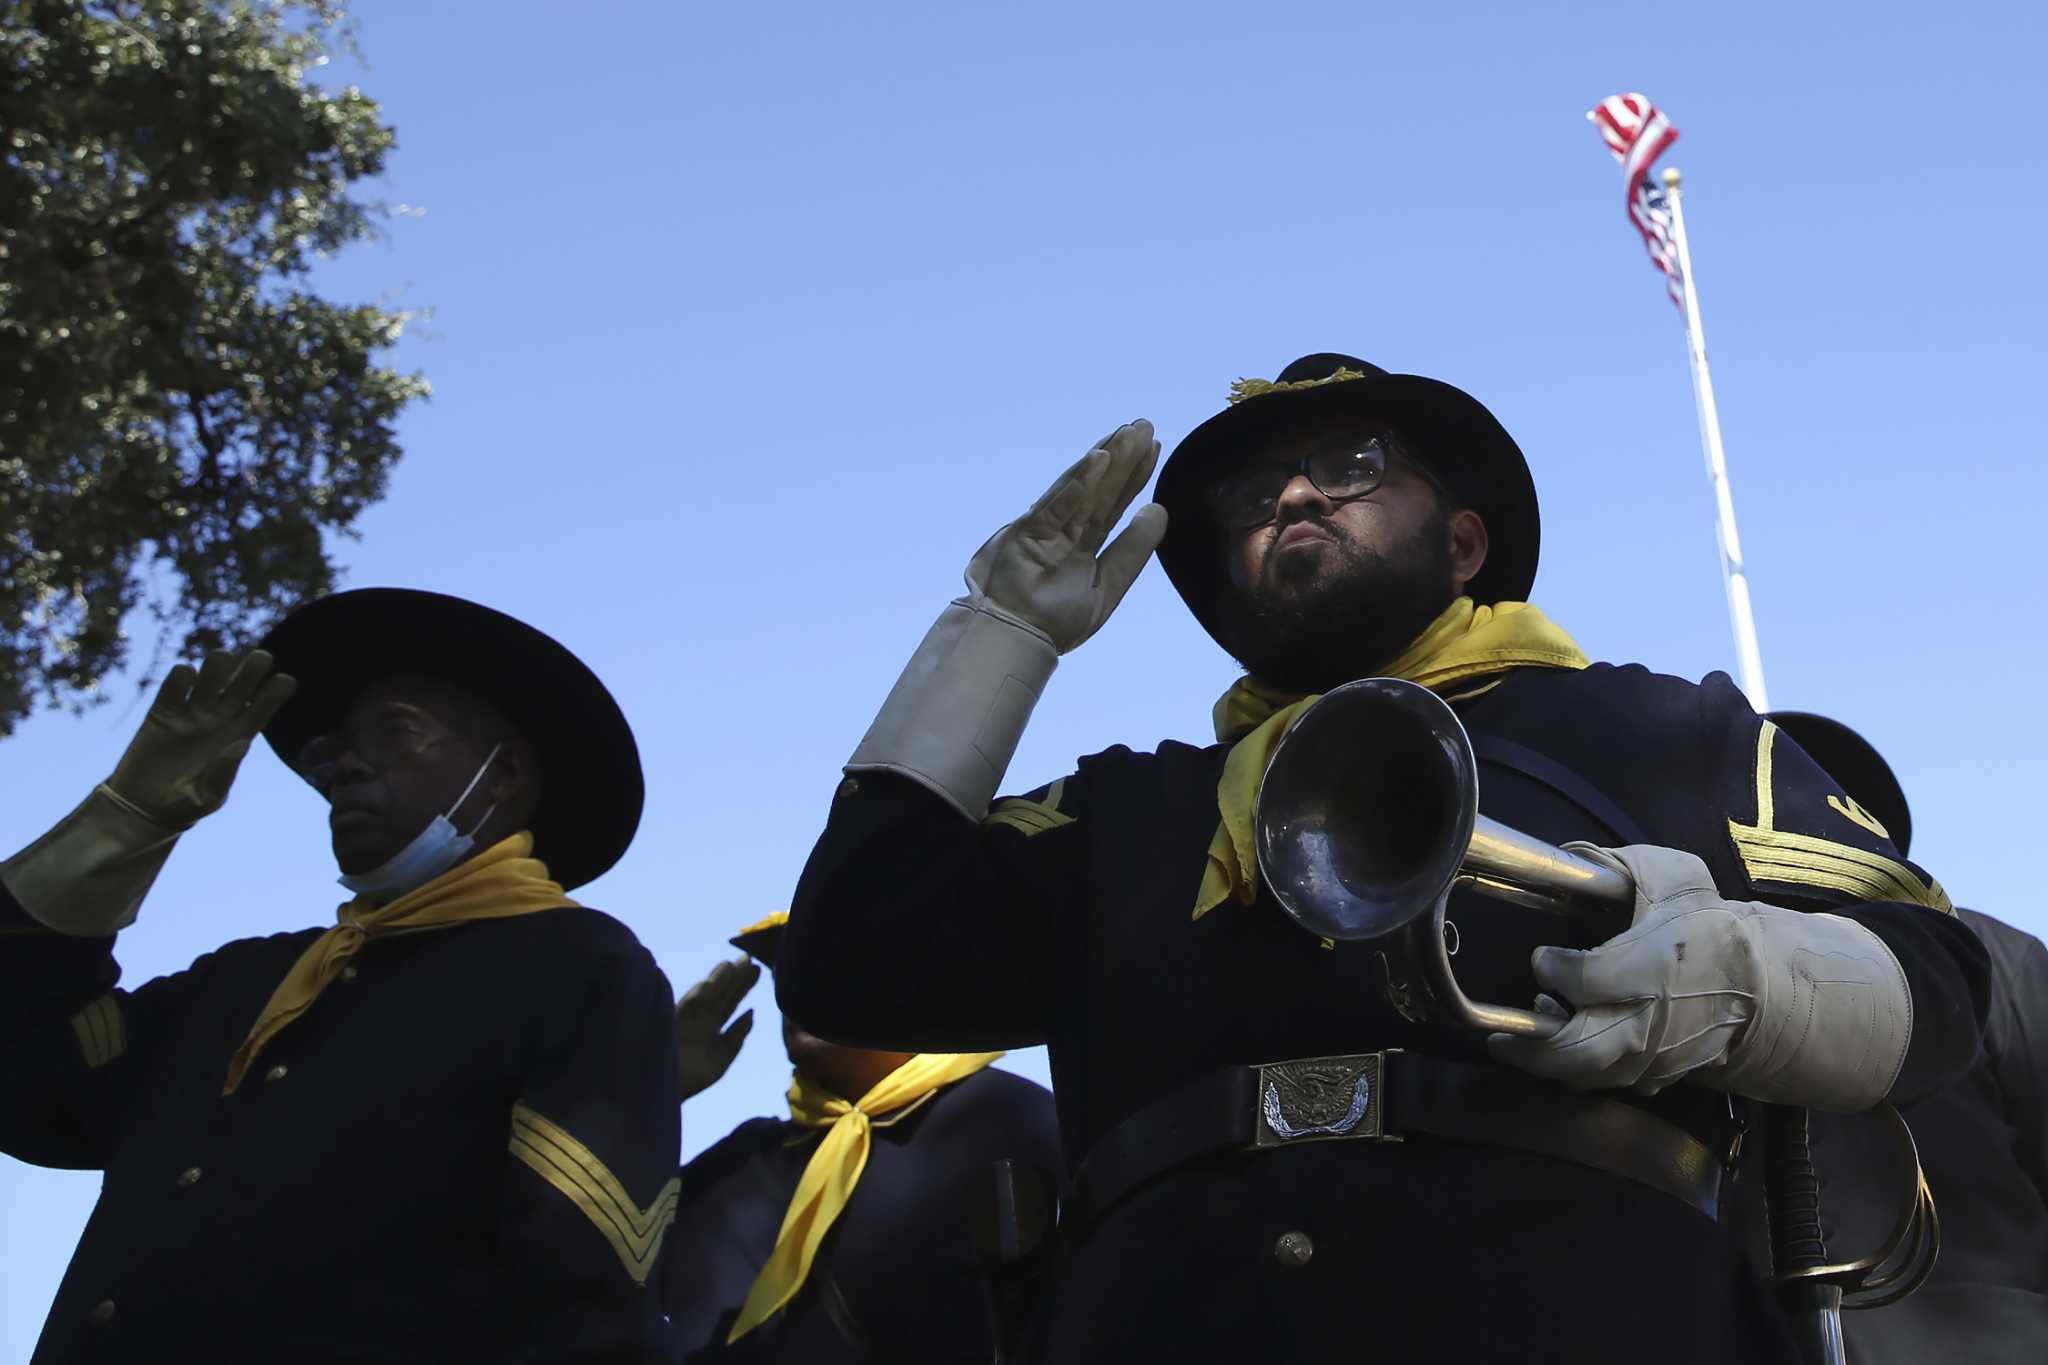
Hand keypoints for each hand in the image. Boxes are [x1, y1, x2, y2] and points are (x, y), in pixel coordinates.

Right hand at [107, 650, 296, 828]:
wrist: (143, 807)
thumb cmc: (184, 805)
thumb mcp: (207, 796)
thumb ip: (224, 773)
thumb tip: (241, 744)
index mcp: (239, 736)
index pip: (264, 707)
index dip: (276, 692)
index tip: (285, 680)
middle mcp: (220, 719)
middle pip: (243, 683)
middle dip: (252, 667)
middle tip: (260, 659)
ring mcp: (192, 712)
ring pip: (212, 675)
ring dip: (219, 663)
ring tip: (220, 662)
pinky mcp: (162, 712)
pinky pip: (175, 685)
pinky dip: (181, 675)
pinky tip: (186, 676)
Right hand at [675, 956, 760, 1100]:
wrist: (658, 1097)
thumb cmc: (687, 1082)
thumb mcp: (718, 1062)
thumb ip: (735, 1038)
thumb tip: (752, 1013)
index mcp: (709, 1029)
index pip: (729, 1002)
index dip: (743, 986)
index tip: (758, 968)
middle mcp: (697, 1021)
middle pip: (719, 995)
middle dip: (733, 978)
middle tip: (750, 958)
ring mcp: (683, 1022)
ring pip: (703, 998)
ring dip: (715, 982)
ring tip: (730, 965)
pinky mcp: (669, 1027)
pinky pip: (683, 1010)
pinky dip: (694, 999)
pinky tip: (707, 985)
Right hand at [968, 420, 1167, 652]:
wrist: (1020, 640)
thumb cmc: (1057, 619)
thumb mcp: (1108, 585)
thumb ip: (1133, 550)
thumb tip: (1158, 511)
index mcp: (1085, 541)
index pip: (1114, 502)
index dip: (1134, 475)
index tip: (1154, 446)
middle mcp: (1067, 528)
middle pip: (1101, 488)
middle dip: (1123, 457)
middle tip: (1145, 425)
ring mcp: (1047, 527)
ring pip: (1082, 487)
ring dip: (1106, 459)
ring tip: (1129, 433)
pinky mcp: (1029, 532)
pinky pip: (1058, 504)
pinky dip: (1078, 482)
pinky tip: (1099, 459)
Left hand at [1487, 843, 1762, 1094]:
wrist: (1761, 985)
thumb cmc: (1708, 927)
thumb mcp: (1672, 877)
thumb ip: (1616, 867)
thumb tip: (1567, 856)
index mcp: (1654, 967)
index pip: (1587, 979)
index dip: (1555, 970)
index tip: (1541, 958)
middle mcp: (1651, 1020)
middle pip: (1577, 1051)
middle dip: (1531, 1046)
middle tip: (1499, 1037)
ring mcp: (1656, 1055)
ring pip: (1588, 1076)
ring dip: (1550, 1061)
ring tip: (1529, 1034)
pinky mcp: (1660, 1075)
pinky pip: (1611, 1082)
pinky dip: (1582, 1071)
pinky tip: (1567, 1043)